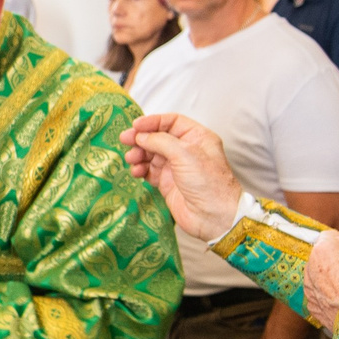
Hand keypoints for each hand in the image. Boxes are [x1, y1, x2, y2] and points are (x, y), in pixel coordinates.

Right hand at [119, 113, 244, 242]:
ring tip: (131, 159)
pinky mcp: (167, 183)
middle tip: (125, 140)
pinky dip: (140, 170)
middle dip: (141, 138)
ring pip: (151, 154)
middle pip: (158, 137)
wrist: (213, 216)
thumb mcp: (185, 154)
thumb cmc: (209, 183)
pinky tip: (136, 172)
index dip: (153, 122)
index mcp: (197, 137)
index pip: (172, 122)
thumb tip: (141, 135)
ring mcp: (176, 167)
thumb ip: (160, 141)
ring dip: (139, 154)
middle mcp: (186, 150)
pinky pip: (149, 171)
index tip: (136, 125)